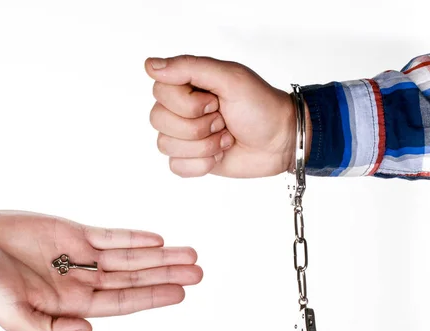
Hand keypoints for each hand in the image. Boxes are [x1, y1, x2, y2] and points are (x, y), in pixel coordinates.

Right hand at [0, 210, 202, 330]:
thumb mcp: (15, 318)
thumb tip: (89, 330)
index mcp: (72, 305)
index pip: (123, 302)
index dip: (152, 297)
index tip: (181, 294)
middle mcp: (82, 282)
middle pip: (134, 278)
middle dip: (166, 275)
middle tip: (199, 272)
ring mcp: (79, 256)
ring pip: (129, 256)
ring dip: (159, 255)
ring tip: (189, 254)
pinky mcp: (72, 232)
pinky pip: (110, 236)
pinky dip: (133, 237)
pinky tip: (157, 238)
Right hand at [145, 55, 311, 177]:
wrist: (279, 142)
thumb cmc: (260, 106)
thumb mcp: (229, 78)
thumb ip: (189, 67)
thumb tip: (149, 65)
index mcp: (187, 84)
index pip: (160, 92)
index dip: (187, 103)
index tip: (215, 101)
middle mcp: (180, 109)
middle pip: (158, 119)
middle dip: (197, 126)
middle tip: (222, 120)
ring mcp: (183, 136)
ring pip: (165, 145)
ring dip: (203, 145)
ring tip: (225, 138)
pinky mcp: (189, 160)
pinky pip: (176, 166)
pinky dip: (202, 164)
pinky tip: (219, 155)